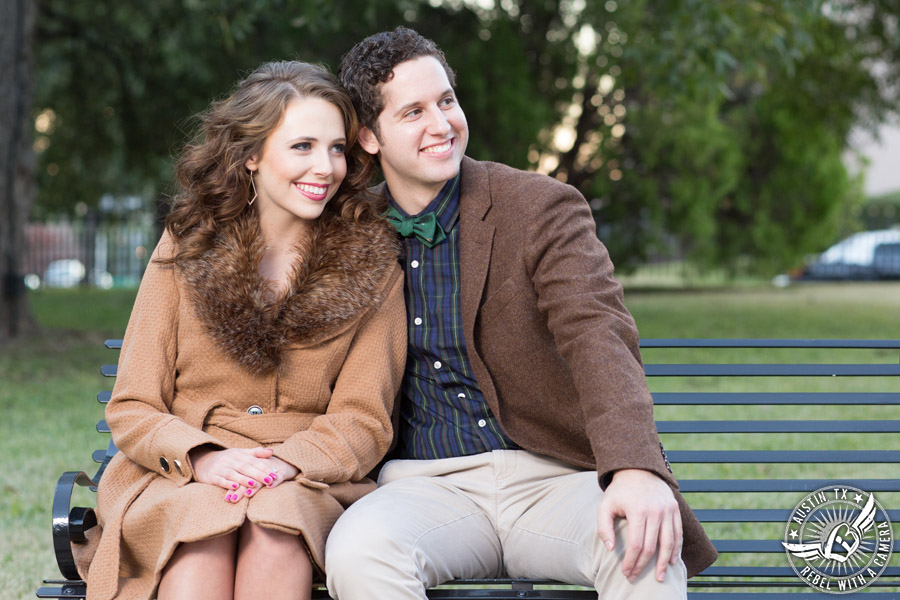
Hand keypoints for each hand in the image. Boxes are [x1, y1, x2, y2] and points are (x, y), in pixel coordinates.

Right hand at [190, 447, 296, 501]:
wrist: (202, 461)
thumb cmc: (227, 459)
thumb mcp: (241, 453)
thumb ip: (256, 453)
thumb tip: (272, 451)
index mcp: (238, 454)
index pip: (253, 460)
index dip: (264, 467)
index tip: (275, 474)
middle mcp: (230, 460)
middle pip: (245, 467)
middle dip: (258, 474)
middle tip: (269, 480)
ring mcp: (220, 468)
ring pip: (233, 474)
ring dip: (243, 479)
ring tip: (254, 484)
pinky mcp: (211, 476)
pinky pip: (220, 480)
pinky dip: (227, 484)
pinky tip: (234, 487)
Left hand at [596, 469, 681, 583]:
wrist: (638, 469)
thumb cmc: (619, 491)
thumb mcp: (605, 505)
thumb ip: (604, 527)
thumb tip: (610, 548)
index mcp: (637, 510)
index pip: (636, 544)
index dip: (631, 562)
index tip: (625, 572)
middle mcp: (655, 511)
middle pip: (652, 547)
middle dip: (643, 566)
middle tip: (636, 577)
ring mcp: (667, 510)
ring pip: (669, 542)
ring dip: (664, 562)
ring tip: (659, 577)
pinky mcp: (674, 509)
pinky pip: (678, 533)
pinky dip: (676, 549)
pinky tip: (672, 561)